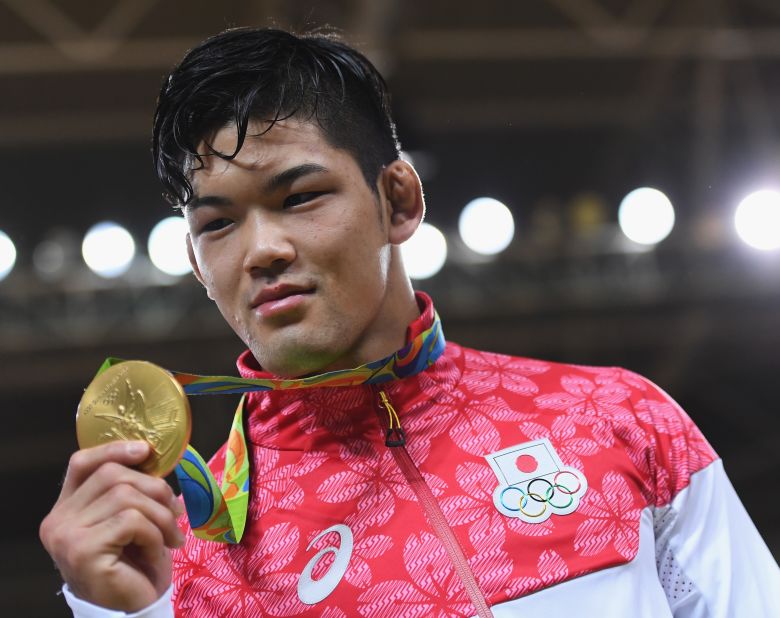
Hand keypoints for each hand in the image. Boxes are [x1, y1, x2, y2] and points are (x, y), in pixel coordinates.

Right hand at [40, 441, 183, 610]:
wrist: (133, 607)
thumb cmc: (135, 562)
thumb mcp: (132, 518)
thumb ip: (130, 490)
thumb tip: (152, 454)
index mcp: (66, 508)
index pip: (82, 463)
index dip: (114, 450)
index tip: (146, 450)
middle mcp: (58, 520)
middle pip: (113, 475)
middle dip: (155, 489)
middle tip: (175, 513)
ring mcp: (66, 536)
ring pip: (127, 497)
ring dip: (160, 516)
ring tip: (170, 538)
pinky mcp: (83, 551)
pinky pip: (131, 521)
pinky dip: (154, 534)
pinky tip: (157, 552)